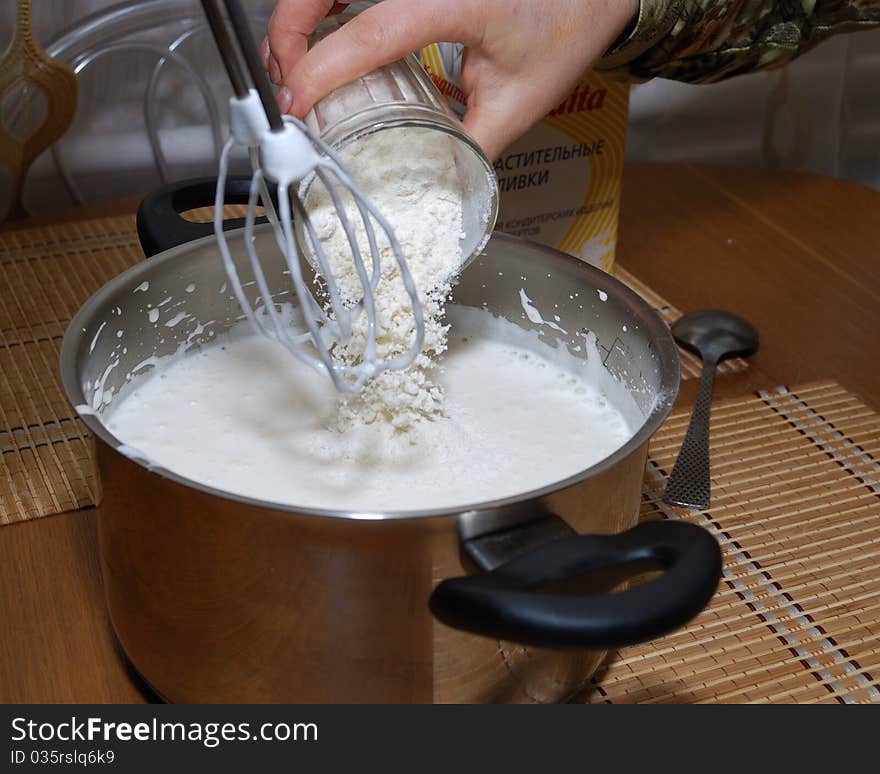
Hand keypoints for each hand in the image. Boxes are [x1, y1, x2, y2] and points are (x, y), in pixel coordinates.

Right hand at [263, 0, 638, 159]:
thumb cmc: (567, 26)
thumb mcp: (519, 101)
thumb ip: (468, 145)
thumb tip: (430, 180)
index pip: (370, 32)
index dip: (321, 69)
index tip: (293, 106)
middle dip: (288, 29)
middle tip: (287, 85)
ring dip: (300, 13)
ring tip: (298, 65)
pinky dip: (327, 4)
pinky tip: (329, 36)